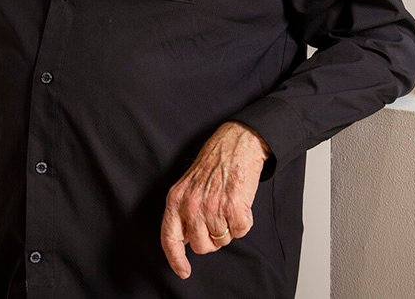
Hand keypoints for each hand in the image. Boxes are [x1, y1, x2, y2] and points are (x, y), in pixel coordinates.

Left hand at [160, 122, 268, 278]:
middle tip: (218, 219)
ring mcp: (212, 207)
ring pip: (223, 240)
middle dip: (212, 239)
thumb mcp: (187, 186)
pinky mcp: (234, 206)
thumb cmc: (213, 164)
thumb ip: (182, 213)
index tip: (183, 271)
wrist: (237, 143)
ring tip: (228, 204)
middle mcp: (191, 205)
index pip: (170, 238)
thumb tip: (184, 241)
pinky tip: (240, 204)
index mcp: (176, 200)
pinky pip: (241, 231)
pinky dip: (244, 221)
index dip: (176, 259)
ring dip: (229, 227)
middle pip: (202, 246)